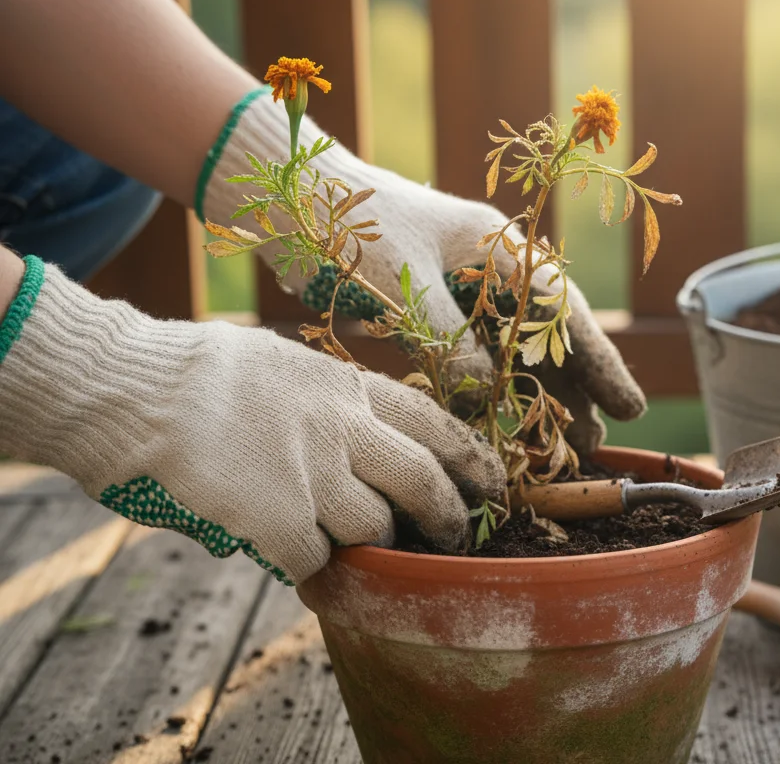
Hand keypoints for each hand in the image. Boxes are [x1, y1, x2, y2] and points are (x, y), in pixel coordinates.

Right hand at [0, 256, 505, 584]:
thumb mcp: (279, 364)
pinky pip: (314, 563)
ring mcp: (314, 475)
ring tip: (355, 553)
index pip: (433, 423)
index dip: (470, 457)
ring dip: (371, 548)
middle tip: (454, 538)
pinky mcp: (279, 520)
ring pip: (375, 529)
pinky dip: (311, 573)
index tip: (492, 482)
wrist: (129, 387)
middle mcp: (344, 429)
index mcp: (345, 387)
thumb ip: (324, 402)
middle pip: (424, 483)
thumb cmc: (189, 372)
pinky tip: (297, 569)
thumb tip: (350, 437)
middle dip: (447, 519)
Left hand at [202, 90, 646, 453]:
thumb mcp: (404, 283)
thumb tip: (488, 397)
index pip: (563, 311)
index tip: (628, 407)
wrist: (290, 194)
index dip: (599, 362)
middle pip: (547, 336)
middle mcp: (489, 269)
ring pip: (513, 351)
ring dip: (536, 397)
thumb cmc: (349, 222)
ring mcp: (462, 290)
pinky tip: (497, 426)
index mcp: (497, 247)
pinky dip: (488, 391)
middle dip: (575, 390)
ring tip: (559, 447)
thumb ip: (448, 339)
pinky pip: (473, 356)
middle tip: (595, 445)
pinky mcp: (430, 310)